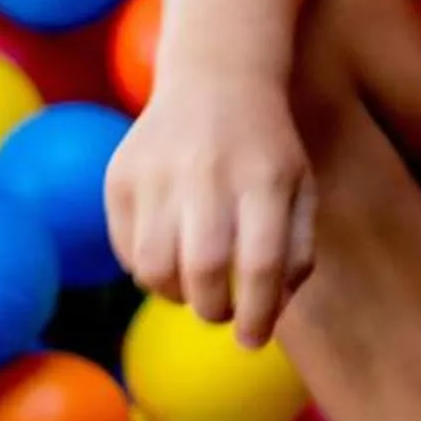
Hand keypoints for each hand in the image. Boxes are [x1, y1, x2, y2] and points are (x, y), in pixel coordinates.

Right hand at [105, 75, 317, 349]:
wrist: (215, 79)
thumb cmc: (266, 151)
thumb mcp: (300, 190)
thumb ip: (295, 254)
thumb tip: (268, 315)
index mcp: (266, 177)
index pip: (261, 262)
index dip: (256, 313)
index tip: (252, 340)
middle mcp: (209, 172)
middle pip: (203, 268)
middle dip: (212, 309)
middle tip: (220, 313)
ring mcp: (158, 171)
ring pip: (154, 266)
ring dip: (174, 294)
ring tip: (194, 284)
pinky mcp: (120, 174)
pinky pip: (125, 248)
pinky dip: (146, 268)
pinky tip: (169, 252)